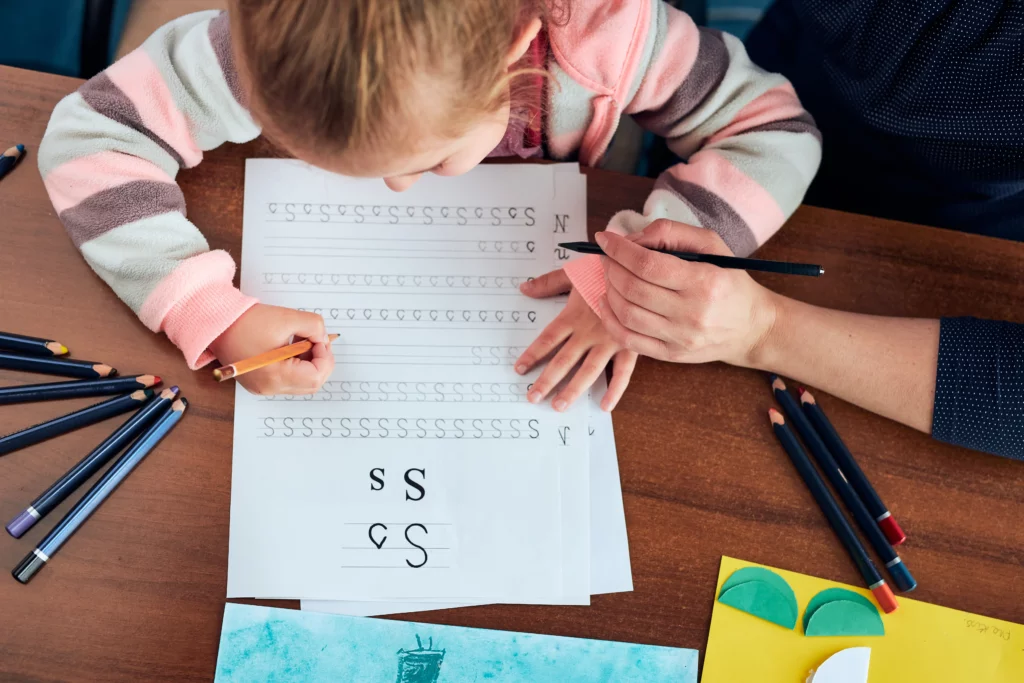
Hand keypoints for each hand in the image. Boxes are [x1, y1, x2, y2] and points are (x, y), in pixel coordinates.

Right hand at [209, 304, 334, 394]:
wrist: (216, 322)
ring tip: (301, 340)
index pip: (315, 376)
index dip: (324, 357)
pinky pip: (288, 379)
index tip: (320, 339)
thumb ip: (314, 327)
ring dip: (309, 362)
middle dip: (320, 361)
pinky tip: (291, 345)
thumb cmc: (246, 321)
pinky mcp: (260, 382)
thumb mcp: (287, 318)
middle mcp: (268, 388)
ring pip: (302, 382)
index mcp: (274, 376)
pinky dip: (297, 365)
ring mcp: (263, 388)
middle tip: (316, 340)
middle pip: (311, 384)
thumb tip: (324, 338)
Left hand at [516, 270, 637, 410]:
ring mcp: (610, 340)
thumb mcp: (574, 272)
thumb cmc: (605, 269)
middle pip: (563, 361)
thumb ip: (548, 283)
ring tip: (558, 407)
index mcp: (574, 315)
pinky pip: (622, 372)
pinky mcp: (630, 345)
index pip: (547, 339)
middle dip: (546, 381)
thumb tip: (524, 288)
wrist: (638, 269)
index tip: (519, 369)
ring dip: (573, 390)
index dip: (532, 355)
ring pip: (588, 371)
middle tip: (532, 397)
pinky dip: (615, 390)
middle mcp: (589, 332)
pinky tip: (605, 405)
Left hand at [597, 219, 777, 366]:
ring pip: (626, 313)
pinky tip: (608, 302)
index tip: (605, 239)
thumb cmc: (730, 281)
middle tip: (607, 257)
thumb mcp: (713, 245)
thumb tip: (631, 239)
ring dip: (608, 290)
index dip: (619, 250)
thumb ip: (672, 233)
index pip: (647, 265)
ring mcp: (680, 338)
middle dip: (611, 267)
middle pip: (632, 288)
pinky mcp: (671, 354)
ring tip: (610, 276)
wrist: (752, 328)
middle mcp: (692, 313)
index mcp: (704, 282)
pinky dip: (610, 319)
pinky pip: (628, 340)